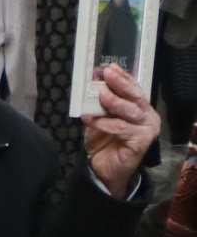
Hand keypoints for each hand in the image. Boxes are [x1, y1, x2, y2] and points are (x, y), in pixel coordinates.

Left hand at [86, 64, 161, 197]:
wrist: (103, 169)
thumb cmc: (104, 141)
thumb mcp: (100, 118)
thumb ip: (100, 105)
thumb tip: (91, 87)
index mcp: (140, 108)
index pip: (134, 88)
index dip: (123, 77)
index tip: (109, 67)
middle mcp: (147, 116)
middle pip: (135, 96)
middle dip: (120, 83)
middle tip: (106, 74)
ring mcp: (147, 129)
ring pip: (130, 111)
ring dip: (113, 102)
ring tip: (99, 94)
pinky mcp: (141, 142)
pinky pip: (121, 128)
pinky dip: (104, 123)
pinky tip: (89, 119)